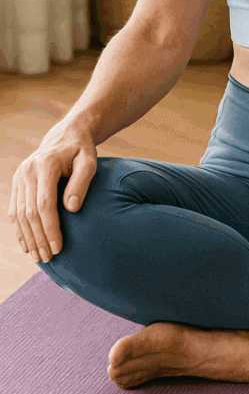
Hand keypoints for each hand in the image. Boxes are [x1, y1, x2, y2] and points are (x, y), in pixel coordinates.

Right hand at [8, 119, 97, 263]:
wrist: (67, 135)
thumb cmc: (82, 150)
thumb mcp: (89, 162)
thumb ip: (81, 183)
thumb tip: (72, 209)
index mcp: (45, 164)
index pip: (44, 203)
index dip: (50, 228)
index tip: (58, 247)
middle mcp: (28, 171)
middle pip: (30, 212)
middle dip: (39, 238)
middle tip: (49, 259)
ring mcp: (20, 176)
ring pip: (19, 214)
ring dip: (28, 238)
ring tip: (39, 257)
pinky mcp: (18, 182)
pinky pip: (14, 210)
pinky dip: (20, 230)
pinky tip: (28, 245)